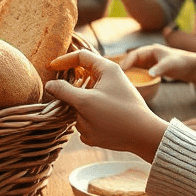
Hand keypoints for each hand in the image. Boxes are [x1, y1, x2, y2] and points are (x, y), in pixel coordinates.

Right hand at [46, 48, 167, 160]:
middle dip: (73, 96)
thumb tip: (50, 84)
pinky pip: (94, 112)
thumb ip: (64, 91)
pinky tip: (97, 133)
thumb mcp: (85, 103)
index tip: (50, 69)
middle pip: (81, 80)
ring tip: (88, 125)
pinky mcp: (113, 110)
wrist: (145, 138)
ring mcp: (112, 95)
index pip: (80, 56)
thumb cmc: (116, 117)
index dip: (63, 61)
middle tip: (64, 104)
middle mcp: (110, 79)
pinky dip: (90, 122)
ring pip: (86, 99)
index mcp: (106, 69)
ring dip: (82, 113)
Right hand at [120, 45, 187, 80]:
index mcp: (150, 50)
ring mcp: (149, 61)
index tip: (122, 70)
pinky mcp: (151, 68)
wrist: (189, 66)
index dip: (127, 61)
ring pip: (135, 66)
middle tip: (118, 76)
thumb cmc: (180, 62)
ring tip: (123, 80)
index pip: (135, 54)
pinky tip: (132, 83)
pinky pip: (140, 71)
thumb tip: (149, 75)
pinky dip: (135, 76)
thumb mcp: (170, 65)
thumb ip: (159, 69)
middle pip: (132, 60)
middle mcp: (148, 55)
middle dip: (125, 67)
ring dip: (129, 72)